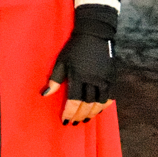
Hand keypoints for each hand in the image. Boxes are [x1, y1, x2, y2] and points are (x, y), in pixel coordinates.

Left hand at [43, 9, 115, 126]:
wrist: (95, 33)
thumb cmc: (74, 48)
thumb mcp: (61, 61)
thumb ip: (55, 80)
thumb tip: (45, 95)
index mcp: (78, 75)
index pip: (74, 100)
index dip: (69, 112)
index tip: (65, 120)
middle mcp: (92, 79)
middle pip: (87, 104)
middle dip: (80, 115)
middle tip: (75, 122)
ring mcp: (104, 78)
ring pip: (99, 102)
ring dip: (92, 113)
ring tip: (86, 119)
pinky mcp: (112, 76)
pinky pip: (110, 96)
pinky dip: (104, 105)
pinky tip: (98, 110)